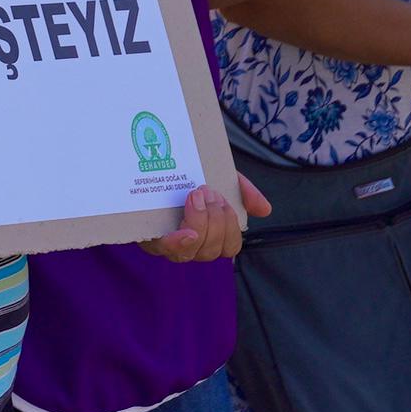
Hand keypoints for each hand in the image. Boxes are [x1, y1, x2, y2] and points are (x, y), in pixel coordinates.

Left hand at [141, 177, 268, 263]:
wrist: (154, 159)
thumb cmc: (189, 174)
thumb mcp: (221, 177)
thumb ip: (243, 191)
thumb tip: (264, 210)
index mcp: (209, 235)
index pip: (229, 248)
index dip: (230, 228)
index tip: (222, 199)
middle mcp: (189, 246)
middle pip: (211, 251)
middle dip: (215, 220)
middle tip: (206, 191)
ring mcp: (166, 244)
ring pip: (192, 252)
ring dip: (200, 223)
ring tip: (195, 195)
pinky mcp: (145, 237)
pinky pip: (165, 249)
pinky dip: (178, 243)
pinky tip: (185, 231)